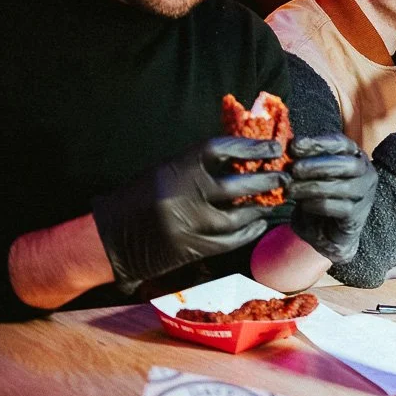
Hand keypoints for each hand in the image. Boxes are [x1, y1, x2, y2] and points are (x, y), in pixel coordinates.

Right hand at [92, 137, 286, 292]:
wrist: (111, 238)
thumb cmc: (141, 197)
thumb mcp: (167, 171)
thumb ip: (200, 165)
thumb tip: (243, 157)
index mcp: (176, 168)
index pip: (222, 150)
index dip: (251, 147)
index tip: (273, 147)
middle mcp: (183, 195)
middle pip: (237, 186)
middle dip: (265, 181)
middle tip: (285, 178)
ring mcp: (188, 224)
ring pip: (238, 217)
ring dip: (260, 209)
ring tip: (272, 201)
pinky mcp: (192, 248)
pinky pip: (230, 240)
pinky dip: (248, 232)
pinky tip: (258, 224)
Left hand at [285, 134, 377, 264]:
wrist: (324, 232)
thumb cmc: (316, 196)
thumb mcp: (309, 175)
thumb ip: (303, 160)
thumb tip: (284, 145)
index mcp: (354, 156)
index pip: (340, 143)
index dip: (318, 143)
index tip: (294, 146)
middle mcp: (365, 173)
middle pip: (347, 164)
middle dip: (318, 165)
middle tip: (294, 169)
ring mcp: (365, 195)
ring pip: (342, 187)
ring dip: (312, 186)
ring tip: (291, 189)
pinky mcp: (357, 216)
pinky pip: (338, 208)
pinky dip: (317, 205)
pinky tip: (302, 204)